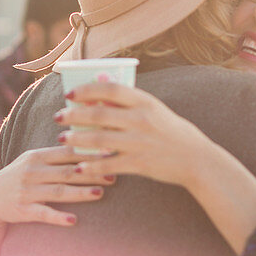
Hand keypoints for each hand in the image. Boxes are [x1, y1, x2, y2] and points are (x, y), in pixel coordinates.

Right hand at [0, 146, 113, 227]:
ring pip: (58, 191)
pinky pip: (43, 213)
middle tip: (113, 176)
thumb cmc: (20, 175)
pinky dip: (58, 217)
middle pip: (67, 172)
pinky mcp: (23, 210)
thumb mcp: (33, 159)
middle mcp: (32, 172)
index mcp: (37, 156)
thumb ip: (57, 153)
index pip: (67, 153)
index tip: (110, 154)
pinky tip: (74, 221)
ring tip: (100, 193)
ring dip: (80, 193)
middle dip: (91, 174)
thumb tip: (89, 143)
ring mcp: (27, 191)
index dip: (89, 153)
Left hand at [53, 81, 219, 188]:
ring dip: (76, 139)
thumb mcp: (155, 110)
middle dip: (73, 115)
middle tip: (59, 117)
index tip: (70, 94)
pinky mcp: (139, 164)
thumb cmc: (172, 131)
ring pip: (98, 139)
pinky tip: (79, 166)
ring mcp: (139, 142)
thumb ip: (130, 102)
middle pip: (97, 114)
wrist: (196, 159)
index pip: (109, 90)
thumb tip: (98, 93)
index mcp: (145, 102)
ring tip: (63, 138)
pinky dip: (90, 166)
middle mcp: (141, 120)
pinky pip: (107, 164)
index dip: (86, 90)